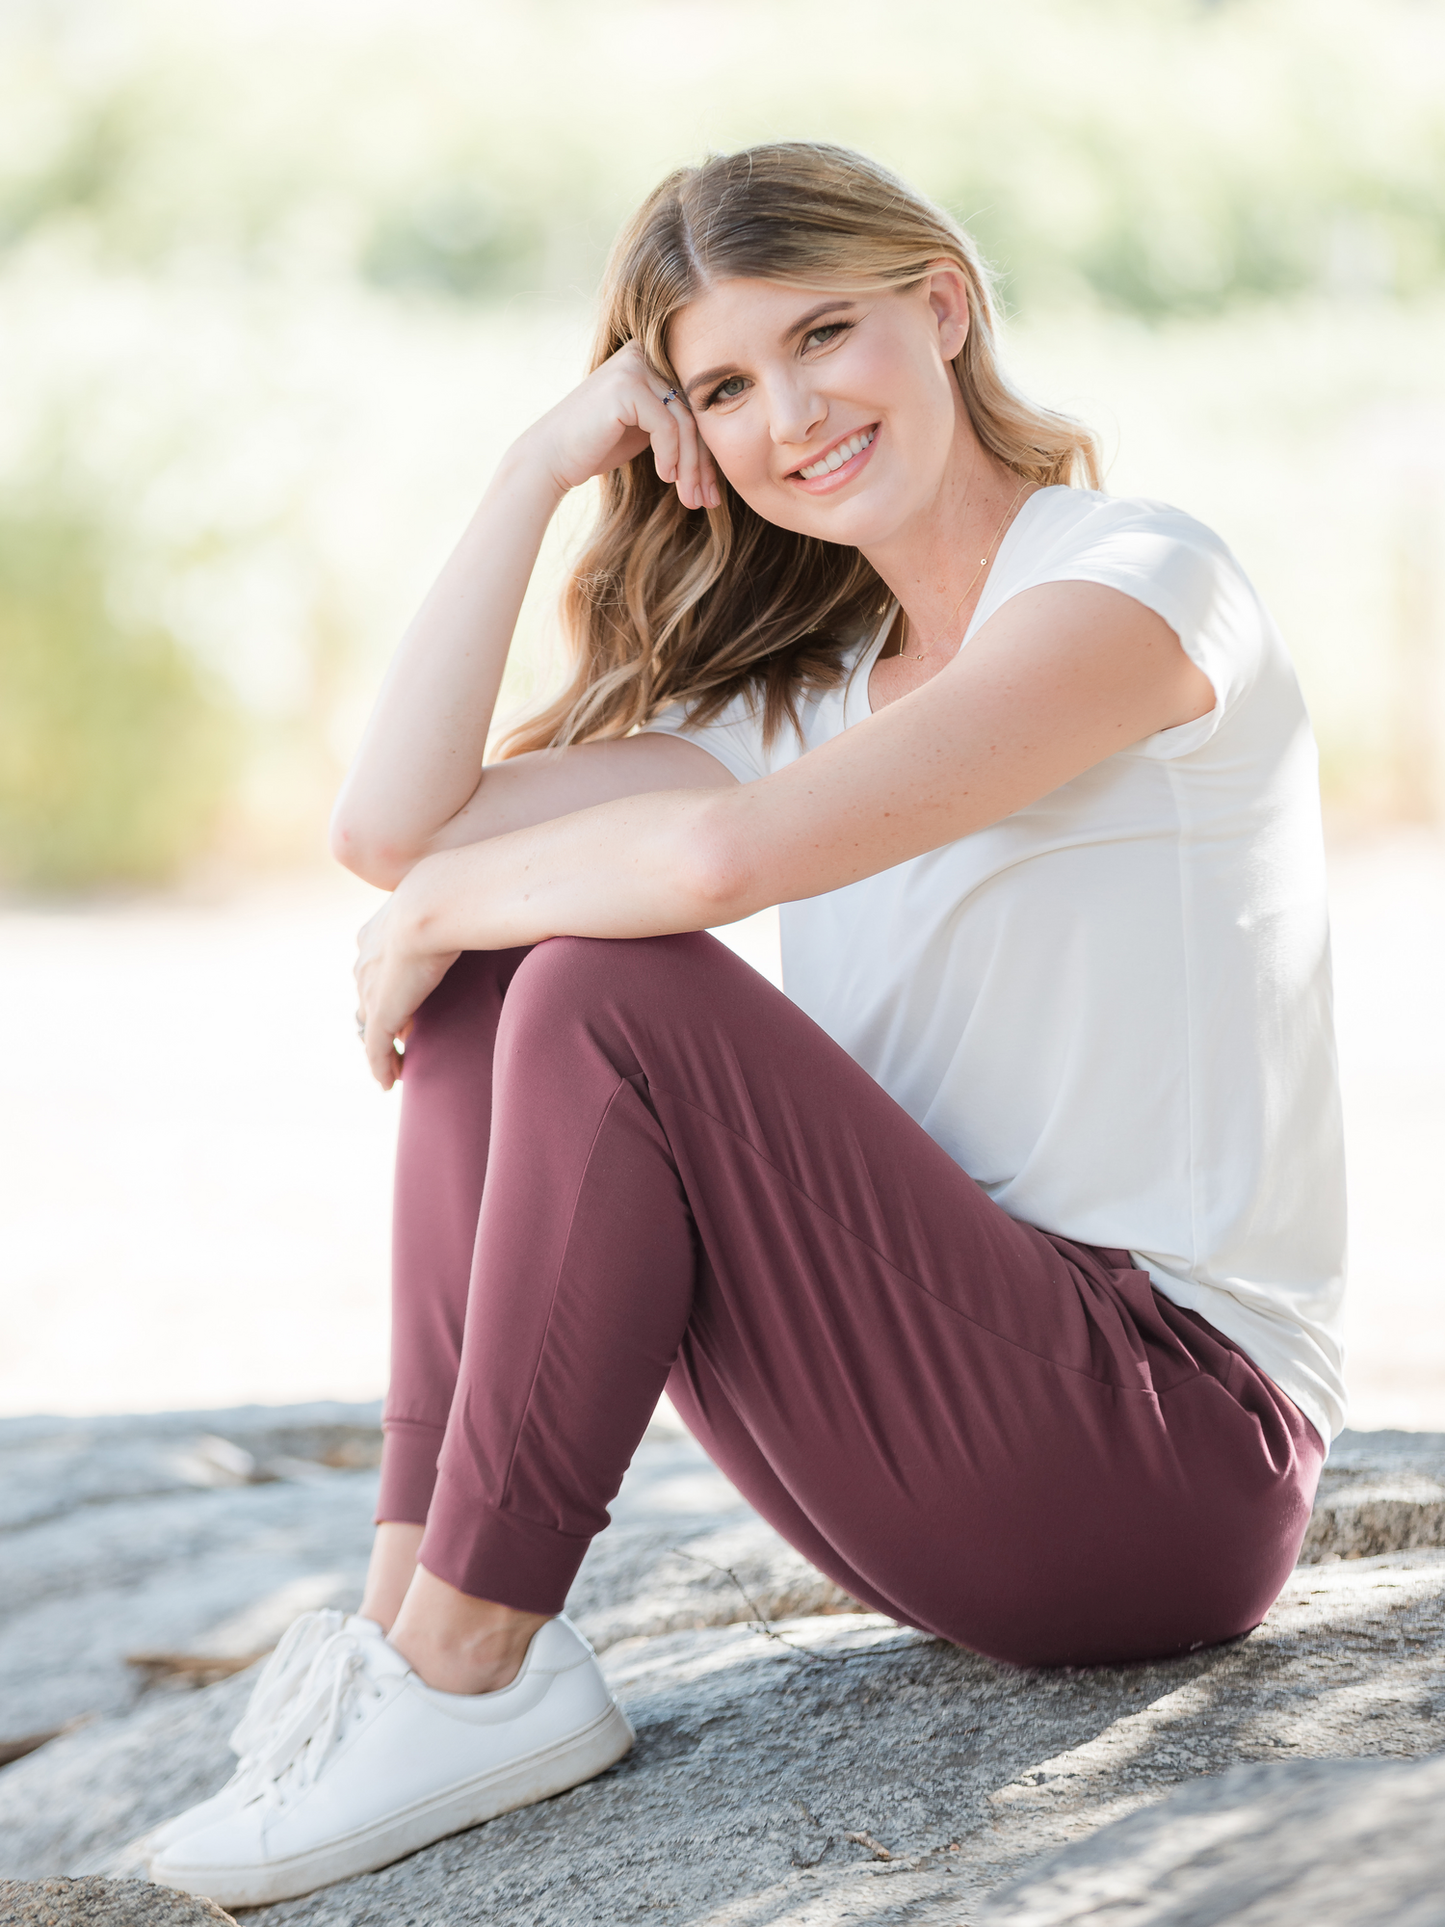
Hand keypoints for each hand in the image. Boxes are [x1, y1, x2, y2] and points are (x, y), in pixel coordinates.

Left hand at [353, 893, 458, 1090]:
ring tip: (397, 1064)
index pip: (374, 967)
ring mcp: (371, 987)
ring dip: (381, 1045)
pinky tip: (388, 1082)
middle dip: (380, 1017)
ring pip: (369, 1025)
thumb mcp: (451, 906)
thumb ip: (457, 919)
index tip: (405, 1002)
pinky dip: (380, 1066)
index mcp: (376, 933)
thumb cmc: (457, 896)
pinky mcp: (381, 1012)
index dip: (386, 987)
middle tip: (403, 1035)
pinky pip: (375, 1048)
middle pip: (366, 996)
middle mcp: (366, 960)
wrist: (438, 903)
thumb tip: (489, 918)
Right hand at [523, 341, 719, 510]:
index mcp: (651, 357)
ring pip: (684, 422)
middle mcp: (643, 353)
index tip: (712, 491)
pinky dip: (671, 456)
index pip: (693, 405)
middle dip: (704, 463)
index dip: (707, 451)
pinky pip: (667, 426)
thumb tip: (723, 440)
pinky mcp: (626, 386)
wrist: (551, 457)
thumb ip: (676, 422)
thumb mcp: (646, 430)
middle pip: (693, 413)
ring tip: (690, 498)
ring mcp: (634, 365)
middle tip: (708, 501)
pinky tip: (665, 477)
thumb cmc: (597, 446)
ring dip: (691, 467)